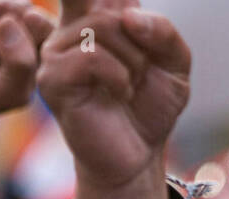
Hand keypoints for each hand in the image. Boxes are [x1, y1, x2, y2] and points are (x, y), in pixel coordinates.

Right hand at [38, 0, 190, 198]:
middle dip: (145, 42)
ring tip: (129, 87)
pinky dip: (119, 76)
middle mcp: (75, 24)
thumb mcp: (176, 67)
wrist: (139, 153)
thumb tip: (130, 16)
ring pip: (106, 28)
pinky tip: (117, 93)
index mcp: (102, 15)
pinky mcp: (52, 76)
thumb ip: (165, 33)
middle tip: (143, 72)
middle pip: (114, 7)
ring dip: (135, 62)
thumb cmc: (151, 107)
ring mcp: (58, 48)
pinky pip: (93, 56)